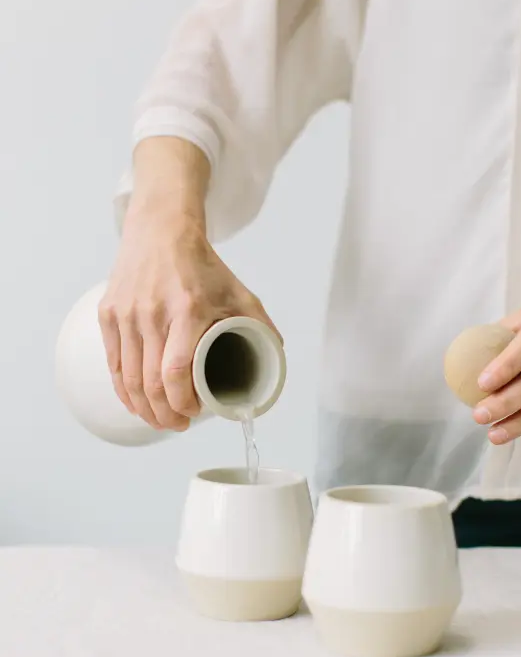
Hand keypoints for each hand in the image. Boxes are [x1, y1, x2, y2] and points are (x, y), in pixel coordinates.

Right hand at [98, 138, 279, 431]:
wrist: (161, 230)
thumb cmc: (202, 265)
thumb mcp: (239, 292)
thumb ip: (260, 325)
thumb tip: (275, 358)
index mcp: (188, 310)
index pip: (175, 371)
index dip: (182, 402)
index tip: (194, 414)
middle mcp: (152, 313)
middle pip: (150, 382)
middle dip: (164, 414)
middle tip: (178, 425)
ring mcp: (127, 314)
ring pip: (128, 378)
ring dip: (143, 408)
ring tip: (160, 420)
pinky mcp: (109, 313)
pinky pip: (113, 363)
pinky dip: (123, 389)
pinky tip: (135, 403)